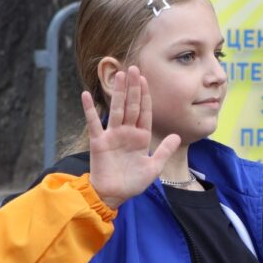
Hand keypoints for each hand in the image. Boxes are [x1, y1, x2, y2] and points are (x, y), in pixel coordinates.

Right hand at [84, 67, 180, 209]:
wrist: (113, 195)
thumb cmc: (132, 183)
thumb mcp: (153, 168)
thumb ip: (164, 151)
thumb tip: (177, 135)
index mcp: (141, 137)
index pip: (144, 111)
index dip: (145, 95)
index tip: (145, 78)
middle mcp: (127, 132)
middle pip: (131, 105)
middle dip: (133, 87)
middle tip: (133, 67)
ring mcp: (112, 135)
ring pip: (116, 109)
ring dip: (118, 92)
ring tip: (119, 75)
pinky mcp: (98, 142)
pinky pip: (93, 123)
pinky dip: (89, 109)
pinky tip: (85, 94)